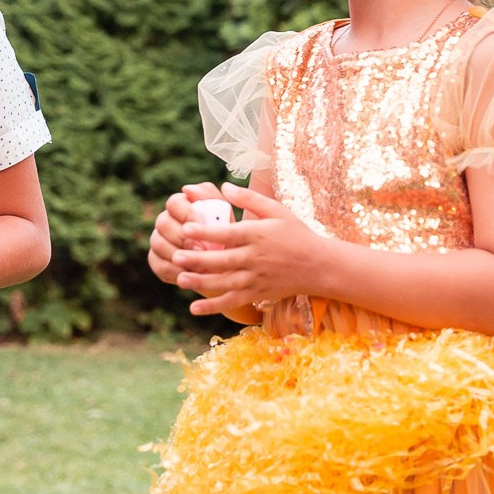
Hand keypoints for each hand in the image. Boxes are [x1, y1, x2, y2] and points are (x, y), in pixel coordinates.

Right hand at [148, 182, 222, 285]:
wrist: (228, 264)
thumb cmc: (228, 234)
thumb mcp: (225, 213)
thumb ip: (210, 196)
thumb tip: (188, 188)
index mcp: (180, 205)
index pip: (173, 202)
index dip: (186, 214)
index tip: (202, 225)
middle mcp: (165, 220)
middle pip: (162, 223)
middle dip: (182, 237)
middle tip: (201, 249)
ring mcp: (158, 240)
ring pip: (158, 244)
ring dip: (178, 255)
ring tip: (198, 264)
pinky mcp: (156, 260)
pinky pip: (159, 265)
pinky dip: (174, 271)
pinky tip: (190, 276)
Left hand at [172, 184, 330, 316]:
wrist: (318, 265)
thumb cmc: (295, 233)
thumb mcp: (276, 210)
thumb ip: (248, 198)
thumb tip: (223, 186)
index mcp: (257, 234)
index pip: (227, 232)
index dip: (205, 230)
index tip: (185, 227)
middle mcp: (255, 257)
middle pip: (222, 259)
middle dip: (197, 259)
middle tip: (176, 256)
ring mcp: (256, 278)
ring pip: (224, 282)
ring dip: (201, 282)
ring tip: (180, 279)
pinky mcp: (257, 293)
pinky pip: (232, 301)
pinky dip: (213, 306)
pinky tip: (194, 308)